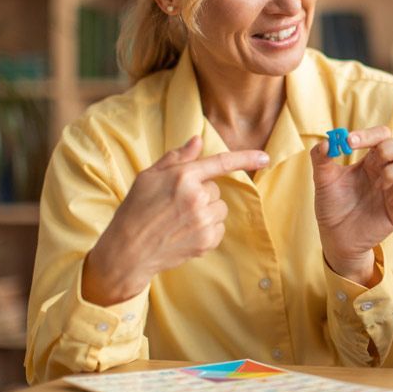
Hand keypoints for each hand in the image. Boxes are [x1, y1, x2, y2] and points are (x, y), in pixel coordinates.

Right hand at [82, 136, 269, 305]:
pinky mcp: (207, 240)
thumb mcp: (149, 177)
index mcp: (182, 176)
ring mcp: (203, 220)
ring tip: (180, 220)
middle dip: (202, 194)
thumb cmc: (135, 210)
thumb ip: (177, 157)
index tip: (265, 157)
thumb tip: (198, 140)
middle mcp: (196, 197)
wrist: (128, 251)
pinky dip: (207, 230)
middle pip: (216, 190)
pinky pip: (219, 228)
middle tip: (177, 205)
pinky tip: (185, 233)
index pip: (221, 162)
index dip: (245, 158)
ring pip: (220, 209)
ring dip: (206, 212)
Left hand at [311, 126, 392, 285]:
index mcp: (373, 159)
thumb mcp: (323, 180)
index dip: (369, 134)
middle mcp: (389, 170)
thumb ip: (321, 158)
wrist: (335, 237)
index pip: (384, 135)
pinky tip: (387, 201)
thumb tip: (326, 142)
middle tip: (374, 159)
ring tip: (379, 183)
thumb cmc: (332, 205)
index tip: (348, 142)